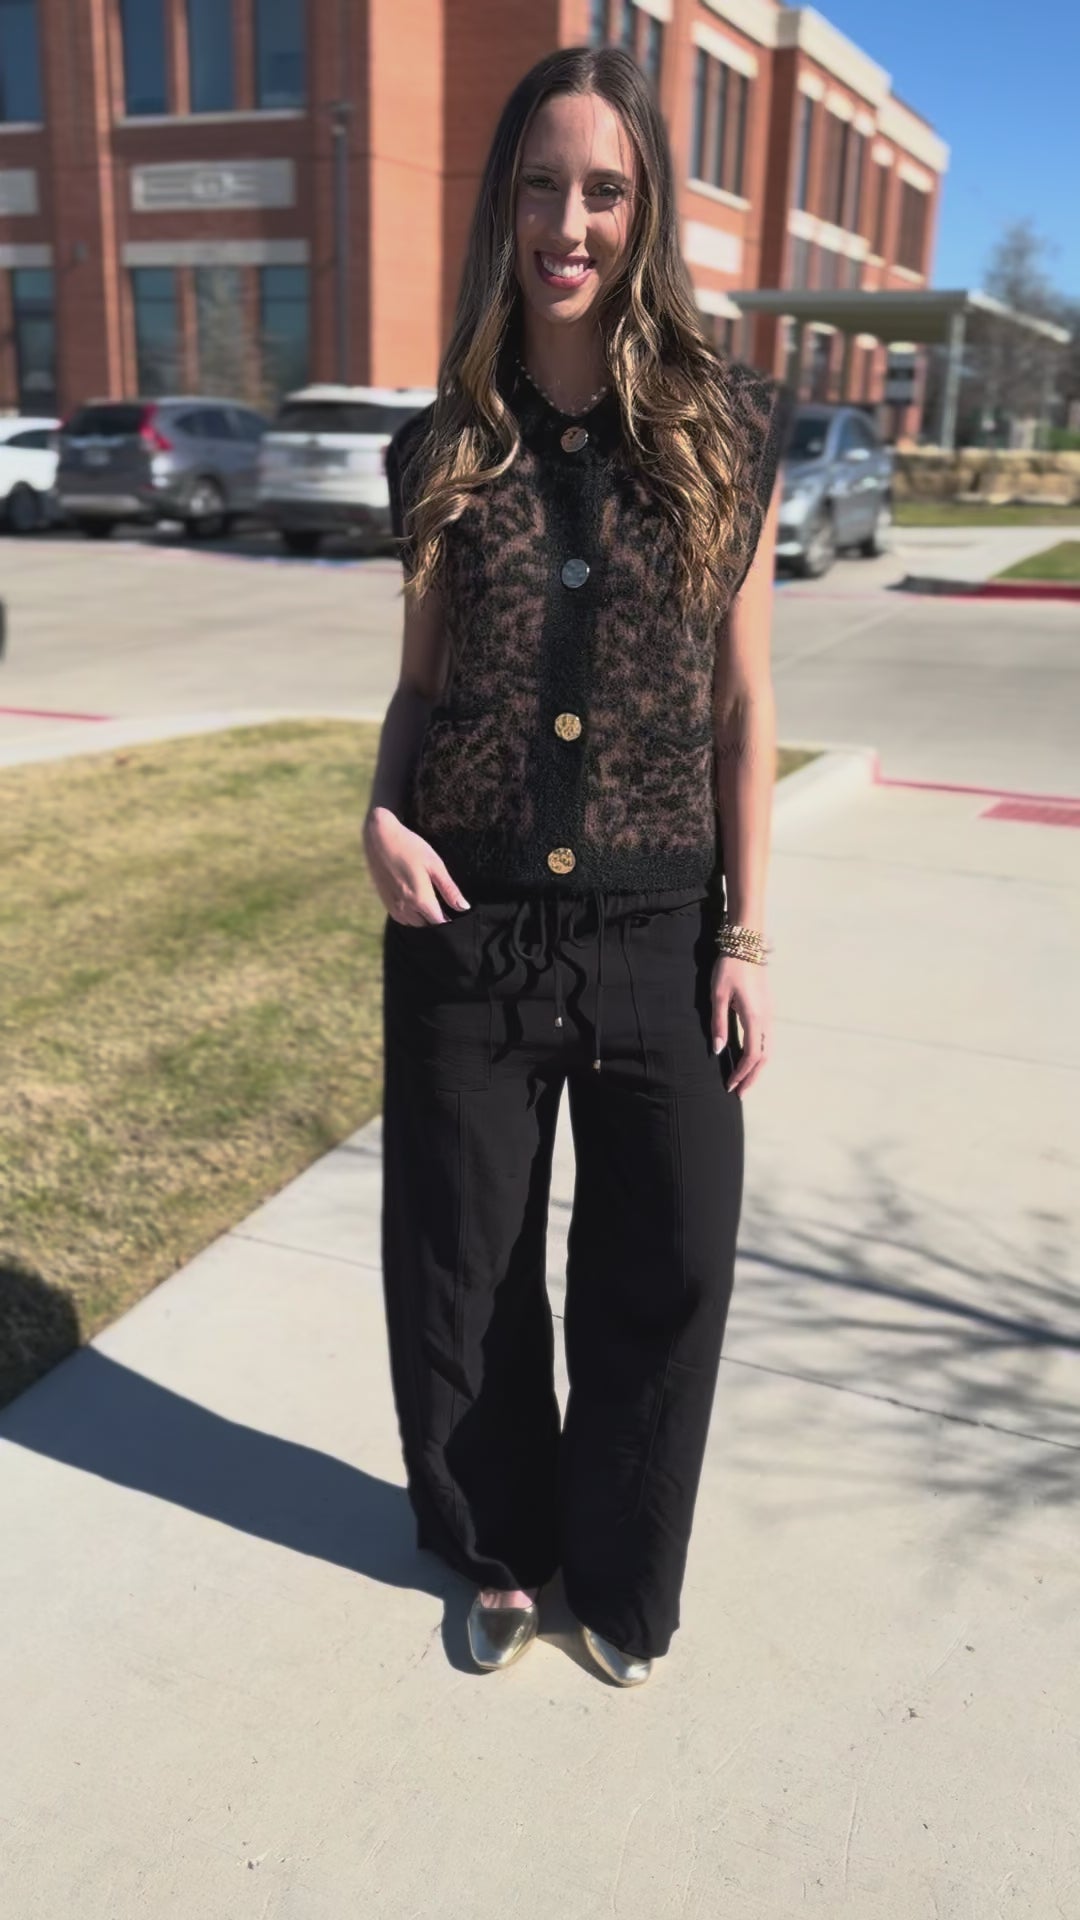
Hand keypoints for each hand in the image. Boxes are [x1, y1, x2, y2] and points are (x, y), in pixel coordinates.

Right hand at [362, 807, 470, 924]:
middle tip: (445, 906)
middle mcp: (405, 907)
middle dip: (437, 920)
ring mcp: (393, 905)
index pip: (439, 922)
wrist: (379, 837)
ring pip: (414, 924)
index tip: (456, 914)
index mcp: (420, 899)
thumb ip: (449, 889)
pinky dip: (411, 916)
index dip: (450, 920)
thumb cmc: (410, 847)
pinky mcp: (385, 901)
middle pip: (427, 925)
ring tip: (432, 905)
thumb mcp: (435, 865)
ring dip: (424, 919)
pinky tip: (416, 903)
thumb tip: (464, 908)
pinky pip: (401, 918)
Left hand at [711, 953, 771, 1097]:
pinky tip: (750, 1058)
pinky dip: (761, 1054)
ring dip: (758, 1067)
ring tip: (746, 1079)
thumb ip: (718, 1024)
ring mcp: (769, 1013)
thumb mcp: (718, 996)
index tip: (730, 1085)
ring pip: (769, 1048)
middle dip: (753, 1077)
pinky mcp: (767, 1009)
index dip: (741, 1073)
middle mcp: (766, 1019)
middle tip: (740, 1092)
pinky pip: (768, 1038)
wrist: (746, 944)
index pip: (752, 1055)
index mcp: (754, 1017)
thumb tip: (719, 1051)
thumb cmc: (729, 967)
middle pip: (764, 1057)